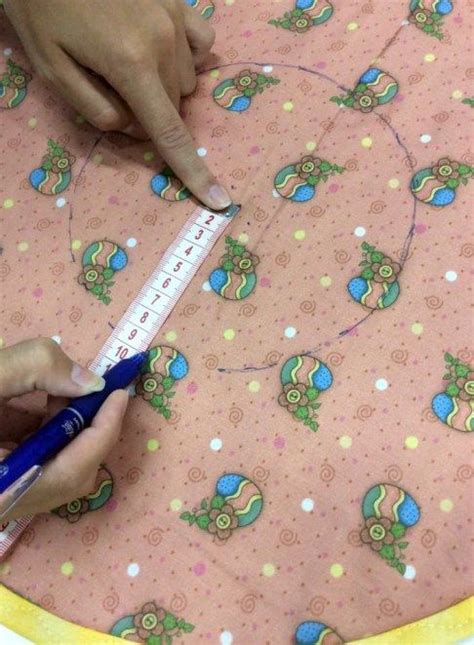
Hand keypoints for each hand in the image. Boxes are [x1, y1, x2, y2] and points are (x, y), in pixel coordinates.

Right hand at [0, 338, 127, 519]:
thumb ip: (36, 367)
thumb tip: (88, 381)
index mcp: (1, 490)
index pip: (71, 472)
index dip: (102, 430)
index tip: (120, 394)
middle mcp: (4, 502)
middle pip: (69, 479)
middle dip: (93, 432)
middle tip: (105, 392)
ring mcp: (2, 493)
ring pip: (53, 471)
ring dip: (71, 430)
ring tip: (71, 392)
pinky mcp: (0, 483)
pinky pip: (35, 463)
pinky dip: (47, 433)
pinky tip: (45, 402)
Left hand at [4, 0, 231, 209]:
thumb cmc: (41, 10)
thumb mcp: (52, 69)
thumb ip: (98, 110)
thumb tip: (136, 127)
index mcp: (130, 64)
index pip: (169, 134)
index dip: (192, 171)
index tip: (219, 200)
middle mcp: (164, 42)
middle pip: (173, 108)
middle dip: (148, 113)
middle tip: (110, 87)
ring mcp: (175, 18)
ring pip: (185, 82)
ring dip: (163, 87)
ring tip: (125, 58)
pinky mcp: (178, 2)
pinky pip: (201, 46)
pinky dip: (187, 58)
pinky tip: (162, 48)